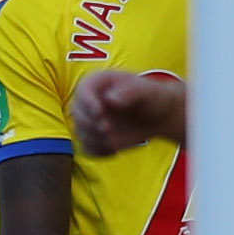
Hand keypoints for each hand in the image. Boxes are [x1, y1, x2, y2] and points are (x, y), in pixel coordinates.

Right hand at [71, 68, 186, 154]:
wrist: (157, 115)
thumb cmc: (151, 97)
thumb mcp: (145, 90)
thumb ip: (129, 92)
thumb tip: (110, 100)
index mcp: (98, 83)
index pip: (83, 91)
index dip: (87, 102)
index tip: (100, 113)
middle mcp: (89, 101)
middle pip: (76, 113)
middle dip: (89, 124)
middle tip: (107, 130)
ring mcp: (91, 120)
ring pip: (80, 132)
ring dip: (93, 140)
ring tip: (113, 142)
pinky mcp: (95, 137)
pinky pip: (88, 148)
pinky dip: (98, 151)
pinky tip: (114, 150)